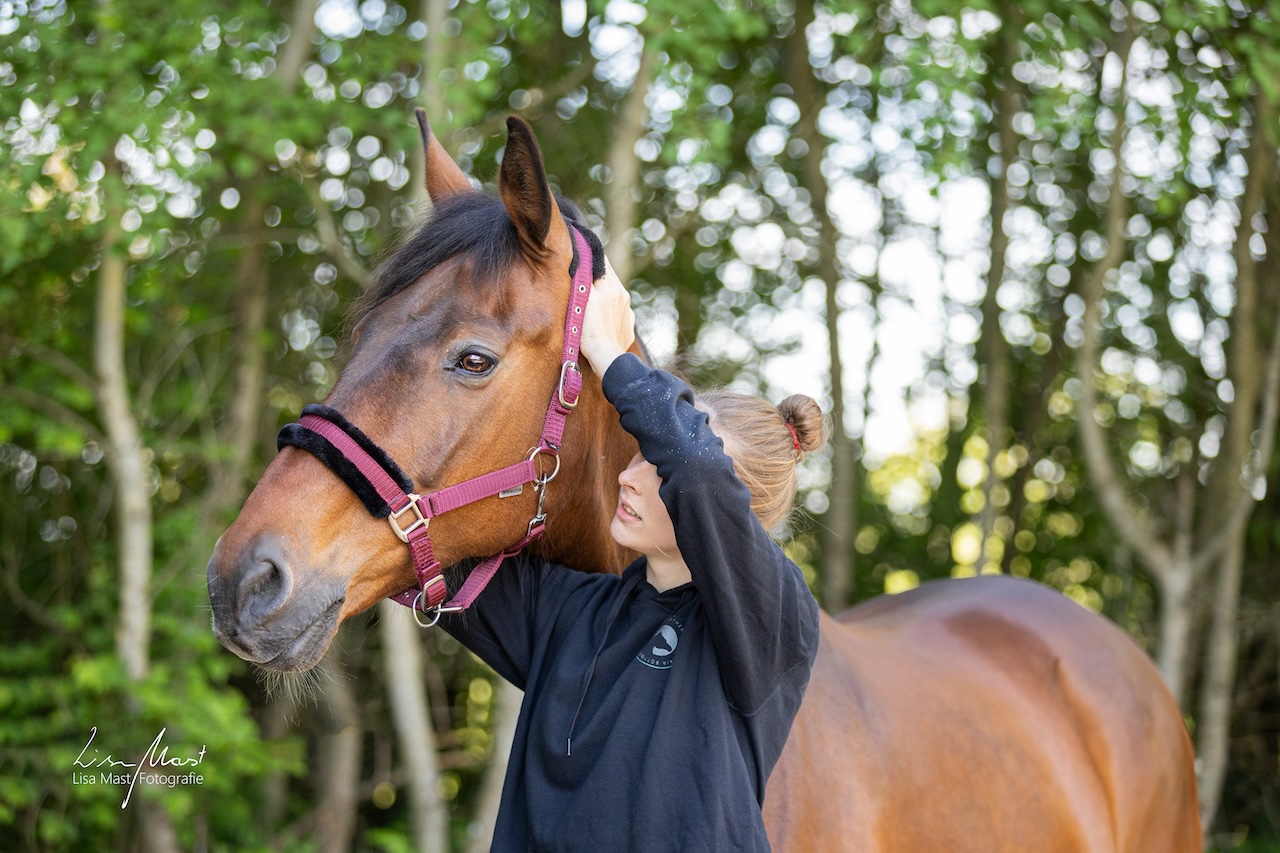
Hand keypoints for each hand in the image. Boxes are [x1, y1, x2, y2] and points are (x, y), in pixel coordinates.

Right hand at [579, 256, 635, 376]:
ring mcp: (627, 308)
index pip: (600, 262)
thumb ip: (583, 282)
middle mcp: (621, 294)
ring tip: (594, 293)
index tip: (583, 249)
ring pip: (615, 290)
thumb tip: (582, 265)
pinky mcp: (629, 321)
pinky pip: (620, 307)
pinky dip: (611, 306)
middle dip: (598, 270)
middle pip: (609, 273)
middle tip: (587, 268)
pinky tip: (602, 313)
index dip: (591, 256)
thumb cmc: (589, 333)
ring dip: (605, 288)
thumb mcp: (581, 303)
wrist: (607, 357)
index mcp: (610, 287)